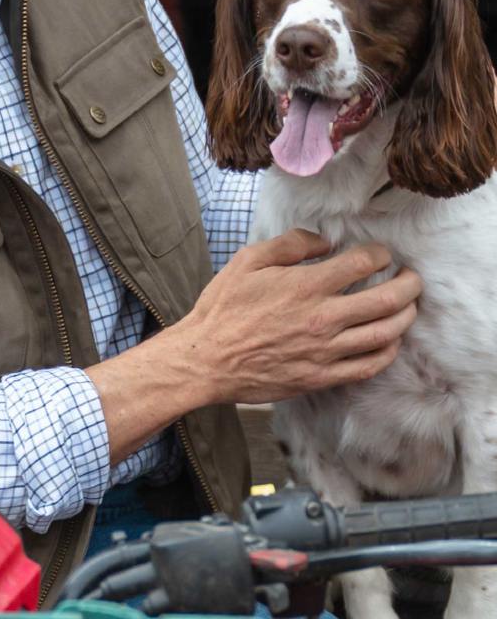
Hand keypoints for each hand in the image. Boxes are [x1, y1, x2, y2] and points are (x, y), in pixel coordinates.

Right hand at [88, 228, 420, 462]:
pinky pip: (369, 365)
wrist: (206, 359)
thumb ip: (290, 245)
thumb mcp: (248, 260)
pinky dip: (387, 351)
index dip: (379, 255)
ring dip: (405, 317)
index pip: (362, 264)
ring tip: (407, 307)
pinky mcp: (322, 376)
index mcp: (305, 285)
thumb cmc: (223, 308)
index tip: (381, 254)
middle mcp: (323, 318)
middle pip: (386, 300)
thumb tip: (324, 241)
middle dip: (408, 285)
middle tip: (412, 278)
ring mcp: (326, 351)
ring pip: (385, 334)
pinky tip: (388, 341)